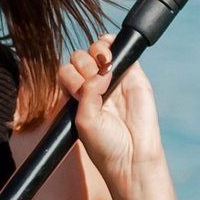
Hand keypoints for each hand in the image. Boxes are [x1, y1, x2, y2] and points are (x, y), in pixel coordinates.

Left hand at [57, 35, 169, 199]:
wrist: (133, 156)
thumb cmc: (105, 145)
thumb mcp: (85, 120)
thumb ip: (85, 92)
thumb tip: (100, 67)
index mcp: (77, 97)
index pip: (66, 72)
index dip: (71, 75)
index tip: (81, 92)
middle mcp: (93, 85)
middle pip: (80, 57)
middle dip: (83, 65)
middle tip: (96, 85)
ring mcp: (114, 78)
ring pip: (98, 49)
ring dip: (97, 52)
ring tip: (106, 69)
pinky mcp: (133, 74)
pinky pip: (122, 48)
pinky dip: (114, 43)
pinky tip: (111, 53)